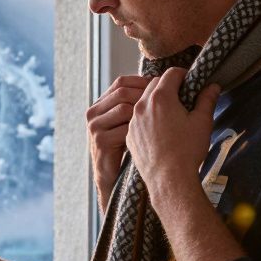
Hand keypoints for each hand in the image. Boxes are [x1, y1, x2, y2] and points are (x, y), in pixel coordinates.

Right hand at [86, 75, 154, 211]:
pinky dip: (139, 132)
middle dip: (146, 96)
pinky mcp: (100, 140)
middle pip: (123, 91)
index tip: (164, 90)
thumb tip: (161, 84)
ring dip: (143, 115)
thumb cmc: (128, 149)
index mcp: (102, 103)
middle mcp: (94, 112)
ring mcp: (95, 126)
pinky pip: (124, 129)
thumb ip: (136, 103)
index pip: (122, 82)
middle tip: (166, 104)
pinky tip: (149, 138)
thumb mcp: (129, 121)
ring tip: (157, 123)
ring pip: (124, 108)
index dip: (143, 82)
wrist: (115, 179)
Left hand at [126, 67, 219, 189]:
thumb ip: (207, 100)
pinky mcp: (129, 135)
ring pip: (143, 101)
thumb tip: (213, 86)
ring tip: (171, 114)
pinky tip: (159, 130)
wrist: (169, 180)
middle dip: (168, 86)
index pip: (171, 73)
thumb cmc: (187, 150)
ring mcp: (133, 121)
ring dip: (156, 101)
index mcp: (160, 97)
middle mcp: (142, 105)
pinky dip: (147, 118)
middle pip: (154, 84)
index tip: (190, 83)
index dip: (183, 75)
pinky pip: (137, 119)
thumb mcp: (202, 122)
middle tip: (182, 98)